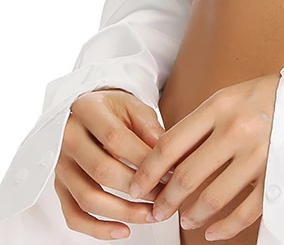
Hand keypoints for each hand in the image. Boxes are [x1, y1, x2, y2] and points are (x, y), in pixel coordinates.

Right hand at [54, 87, 165, 240]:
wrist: (90, 111)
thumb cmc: (116, 110)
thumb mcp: (135, 106)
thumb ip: (149, 128)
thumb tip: (165, 156)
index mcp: (87, 110)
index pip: (115, 139)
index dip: (144, 158)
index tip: (169, 171)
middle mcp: (67, 138)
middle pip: (101, 171)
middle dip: (137, 187)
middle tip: (165, 195)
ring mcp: (61, 166)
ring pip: (87, 198)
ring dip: (123, 212)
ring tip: (151, 214)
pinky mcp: (60, 187)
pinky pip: (73, 215)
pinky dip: (98, 229)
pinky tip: (123, 230)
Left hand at [129, 75, 279, 240]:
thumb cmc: (259, 98)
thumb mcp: (225, 99)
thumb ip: (197, 127)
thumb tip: (164, 163)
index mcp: (219, 107)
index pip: (170, 145)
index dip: (147, 171)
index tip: (137, 186)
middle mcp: (236, 130)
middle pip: (186, 176)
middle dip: (165, 200)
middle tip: (156, 210)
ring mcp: (258, 154)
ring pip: (212, 198)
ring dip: (191, 215)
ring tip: (184, 218)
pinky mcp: (275, 173)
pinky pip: (245, 212)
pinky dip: (224, 228)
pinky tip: (211, 232)